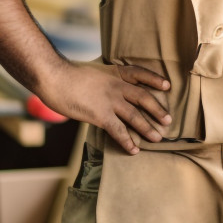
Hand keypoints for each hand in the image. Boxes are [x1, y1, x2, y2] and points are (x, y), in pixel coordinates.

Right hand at [39, 61, 172, 154]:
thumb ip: (103, 80)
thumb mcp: (91, 72)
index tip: (167, 85)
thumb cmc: (68, 75)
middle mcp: (116, 86)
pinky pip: (118, 130)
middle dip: (157, 109)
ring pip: (135, 116)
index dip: (154, 79)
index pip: (139, 73)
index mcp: (114, 73)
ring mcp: (110, 101)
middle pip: (143, 97)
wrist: (55, 77)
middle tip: (168, 120)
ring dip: (147, 128)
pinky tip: (134, 150)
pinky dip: (128, 141)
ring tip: (157, 138)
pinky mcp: (101, 115)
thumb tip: (105, 88)